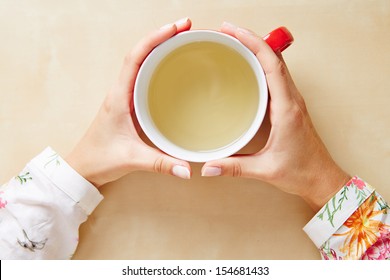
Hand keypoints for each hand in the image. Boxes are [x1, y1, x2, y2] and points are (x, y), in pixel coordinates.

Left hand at [66, 18, 192, 186]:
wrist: (83, 168)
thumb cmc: (99, 159)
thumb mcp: (132, 159)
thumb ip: (161, 164)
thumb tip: (187, 170)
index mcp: (119, 97)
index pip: (135, 59)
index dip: (154, 39)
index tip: (175, 28)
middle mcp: (120, 92)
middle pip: (140, 54)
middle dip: (162, 37)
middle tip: (186, 28)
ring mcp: (124, 96)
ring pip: (141, 63)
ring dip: (159, 48)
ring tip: (181, 39)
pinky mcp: (128, 104)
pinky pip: (143, 77)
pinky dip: (156, 65)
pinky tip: (170, 67)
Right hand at [202, 22, 349, 210]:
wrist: (322, 179)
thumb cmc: (301, 172)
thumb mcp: (265, 169)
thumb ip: (234, 168)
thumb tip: (208, 167)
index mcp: (287, 109)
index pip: (271, 65)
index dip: (252, 43)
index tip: (232, 31)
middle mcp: (292, 100)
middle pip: (274, 57)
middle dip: (250, 39)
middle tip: (226, 32)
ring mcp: (292, 101)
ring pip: (277, 64)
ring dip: (257, 49)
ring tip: (234, 43)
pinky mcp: (290, 106)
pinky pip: (277, 76)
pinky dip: (262, 63)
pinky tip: (248, 67)